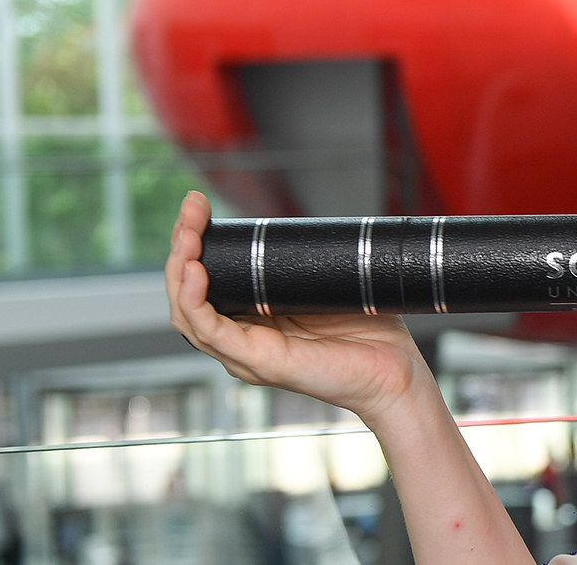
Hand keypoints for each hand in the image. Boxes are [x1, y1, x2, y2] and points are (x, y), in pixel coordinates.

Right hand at [165, 192, 433, 423]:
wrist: (395, 372)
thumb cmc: (369, 332)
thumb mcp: (328, 284)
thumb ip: (305, 261)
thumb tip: (302, 224)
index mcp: (252, 318)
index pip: (205, 280)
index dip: (195, 242)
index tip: (198, 205)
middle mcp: (240, 337)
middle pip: (187, 292)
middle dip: (182, 245)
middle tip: (192, 209)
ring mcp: (244, 352)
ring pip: (188, 312)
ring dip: (181, 268)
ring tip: (188, 234)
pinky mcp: (258, 362)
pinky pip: (212, 333)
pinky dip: (196, 303)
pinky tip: (197, 274)